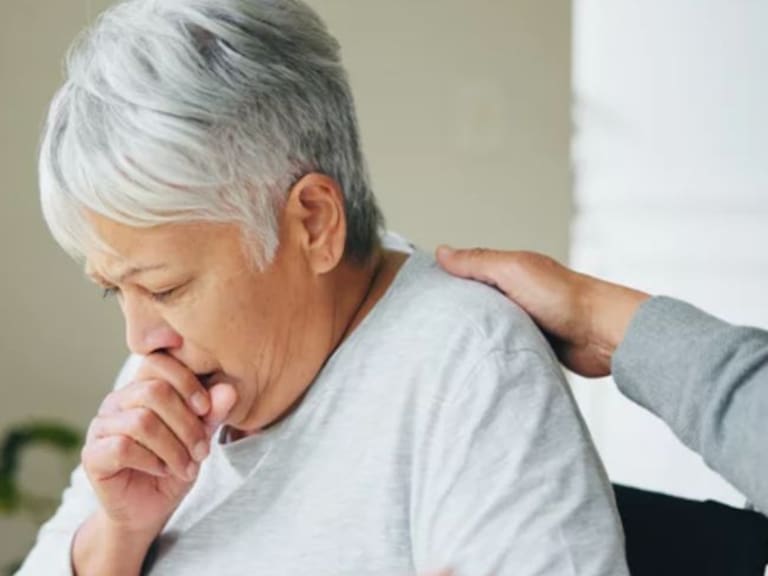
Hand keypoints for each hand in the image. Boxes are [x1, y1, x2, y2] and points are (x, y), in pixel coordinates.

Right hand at [80, 353, 236, 538]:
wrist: (151, 509)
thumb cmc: (175, 466)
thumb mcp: (200, 438)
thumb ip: (212, 414)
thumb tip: (229, 389)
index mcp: (142, 387)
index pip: (158, 362)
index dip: (186, 380)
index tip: (205, 408)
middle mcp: (117, 401)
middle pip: (155, 391)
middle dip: (187, 424)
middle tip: (203, 451)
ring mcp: (101, 426)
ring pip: (141, 421)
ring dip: (173, 448)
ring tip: (188, 467)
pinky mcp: (92, 454)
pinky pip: (123, 447)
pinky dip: (151, 461)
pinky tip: (162, 471)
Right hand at [436, 246, 648, 376]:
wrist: (602, 334)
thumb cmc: (565, 298)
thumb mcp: (514, 271)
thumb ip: (478, 262)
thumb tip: (442, 252)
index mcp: (510, 271)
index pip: (470, 272)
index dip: (447, 280)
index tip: (421, 292)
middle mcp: (516, 295)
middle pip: (476, 302)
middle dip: (457, 311)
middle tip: (425, 324)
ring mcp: (525, 321)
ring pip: (488, 327)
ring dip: (475, 334)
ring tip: (444, 345)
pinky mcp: (533, 346)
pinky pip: (504, 347)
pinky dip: (492, 351)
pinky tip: (477, 358)